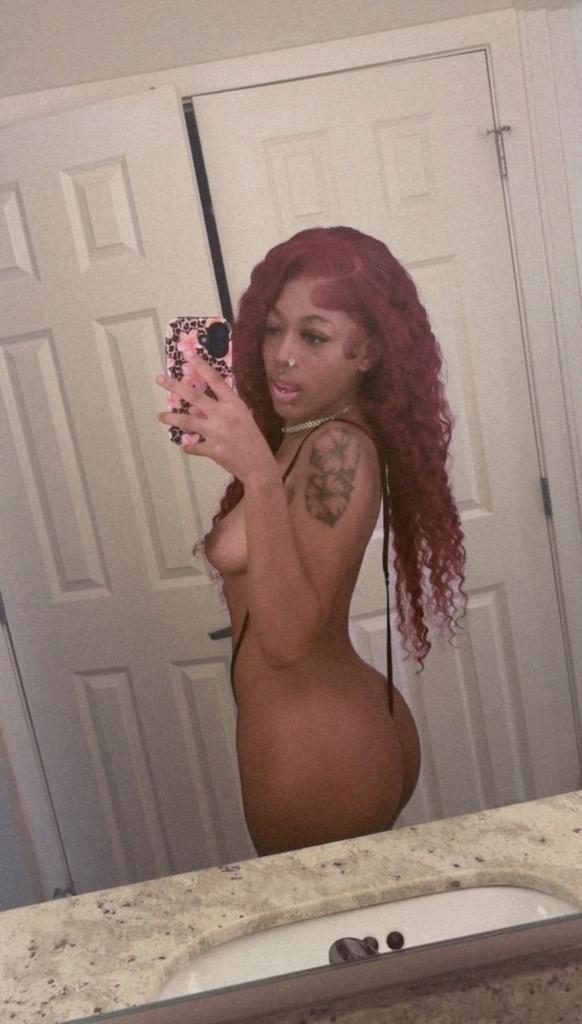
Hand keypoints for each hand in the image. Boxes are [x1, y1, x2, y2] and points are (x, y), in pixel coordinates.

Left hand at [156, 356, 275, 481]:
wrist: (259, 466)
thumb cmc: (253, 440)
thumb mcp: (244, 418)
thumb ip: (224, 409)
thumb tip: (199, 406)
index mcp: (234, 405)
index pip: (215, 380)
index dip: (201, 366)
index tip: (188, 355)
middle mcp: (223, 415)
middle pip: (194, 396)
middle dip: (175, 386)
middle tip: (160, 379)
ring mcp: (216, 433)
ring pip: (187, 420)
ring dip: (171, 417)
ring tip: (160, 416)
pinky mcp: (212, 450)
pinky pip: (194, 446)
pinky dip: (188, 446)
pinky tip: (185, 446)